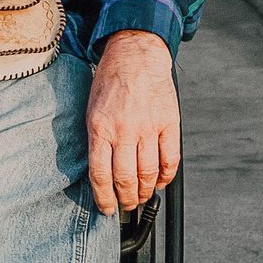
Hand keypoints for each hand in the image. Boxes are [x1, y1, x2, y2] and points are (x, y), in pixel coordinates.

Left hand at [85, 30, 179, 215]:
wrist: (136, 54)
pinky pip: (170, 159)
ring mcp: (149, 127)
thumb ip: (97, 140)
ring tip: (142, 196)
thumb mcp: (92, 110)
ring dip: (145, 191)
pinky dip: (166, 176)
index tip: (107, 209)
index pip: (100, 175)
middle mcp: (124, 130)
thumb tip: (100, 173)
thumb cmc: (111, 82)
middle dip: (125, 199)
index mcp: (100, 127)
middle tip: (126, 205)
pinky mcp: (169, 123)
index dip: (104, 198)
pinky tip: (160, 181)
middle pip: (125, 178)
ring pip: (148, 173)